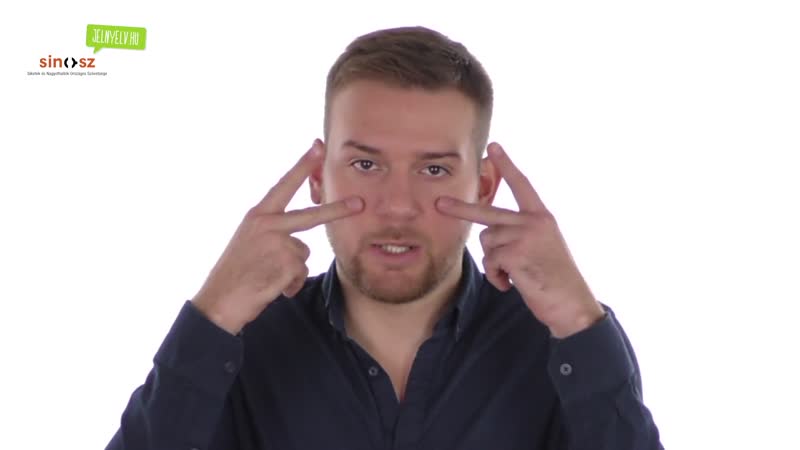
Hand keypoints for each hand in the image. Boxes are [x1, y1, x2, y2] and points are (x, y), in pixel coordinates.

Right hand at [192, 140, 363, 334]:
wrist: (220, 300)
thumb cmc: (235, 273)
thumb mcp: (249, 241)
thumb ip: (272, 231)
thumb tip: (300, 240)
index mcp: (257, 215)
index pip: (283, 185)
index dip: (302, 166)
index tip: (318, 147)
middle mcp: (267, 225)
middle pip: (311, 216)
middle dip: (337, 210)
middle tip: (360, 204)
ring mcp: (277, 244)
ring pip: (303, 253)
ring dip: (290, 269)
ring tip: (267, 276)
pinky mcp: (286, 265)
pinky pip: (300, 273)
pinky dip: (289, 284)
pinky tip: (270, 287)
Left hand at [436, 143, 603, 337]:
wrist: (571, 304)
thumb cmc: (555, 279)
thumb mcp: (544, 247)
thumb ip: (521, 233)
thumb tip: (489, 234)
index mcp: (542, 217)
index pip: (522, 185)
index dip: (507, 165)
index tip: (494, 147)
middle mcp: (534, 222)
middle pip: (487, 213)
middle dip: (461, 209)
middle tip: (439, 204)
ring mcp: (524, 236)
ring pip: (487, 244)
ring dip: (495, 263)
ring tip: (515, 274)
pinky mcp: (515, 254)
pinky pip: (490, 262)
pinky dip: (497, 276)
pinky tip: (513, 283)